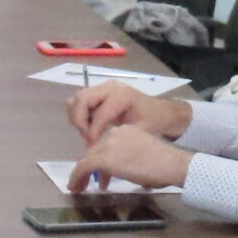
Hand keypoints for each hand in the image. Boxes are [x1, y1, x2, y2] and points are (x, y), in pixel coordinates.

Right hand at [66, 82, 190, 145]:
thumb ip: (117, 138)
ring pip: (77, 100)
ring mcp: (102, 88)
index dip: (93, 132)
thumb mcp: (139, 132)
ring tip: (87, 132)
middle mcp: (110, 88)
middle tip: (86, 137)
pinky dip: (80, 115)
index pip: (99, 114)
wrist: (160, 111)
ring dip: (78, 117)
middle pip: (81, 100)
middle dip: (79, 121)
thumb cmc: (152, 122)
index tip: (92, 147)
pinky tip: (89, 126)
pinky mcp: (98, 93)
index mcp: (122, 96)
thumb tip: (95, 149)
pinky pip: (79, 102)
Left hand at [72, 127, 192, 192]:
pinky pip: (83, 168)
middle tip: (90, 184)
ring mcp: (108, 145)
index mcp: (125, 130)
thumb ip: (128, 157)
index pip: (106, 145)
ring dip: (82, 175)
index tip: (101, 175)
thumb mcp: (143, 154)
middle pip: (95, 152)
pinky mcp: (103, 158)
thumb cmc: (165, 164)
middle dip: (90, 169)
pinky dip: (76, 178)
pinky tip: (75, 188)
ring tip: (81, 188)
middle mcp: (114, 133)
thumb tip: (120, 170)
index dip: (100, 162)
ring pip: (87, 160)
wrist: (172, 164)